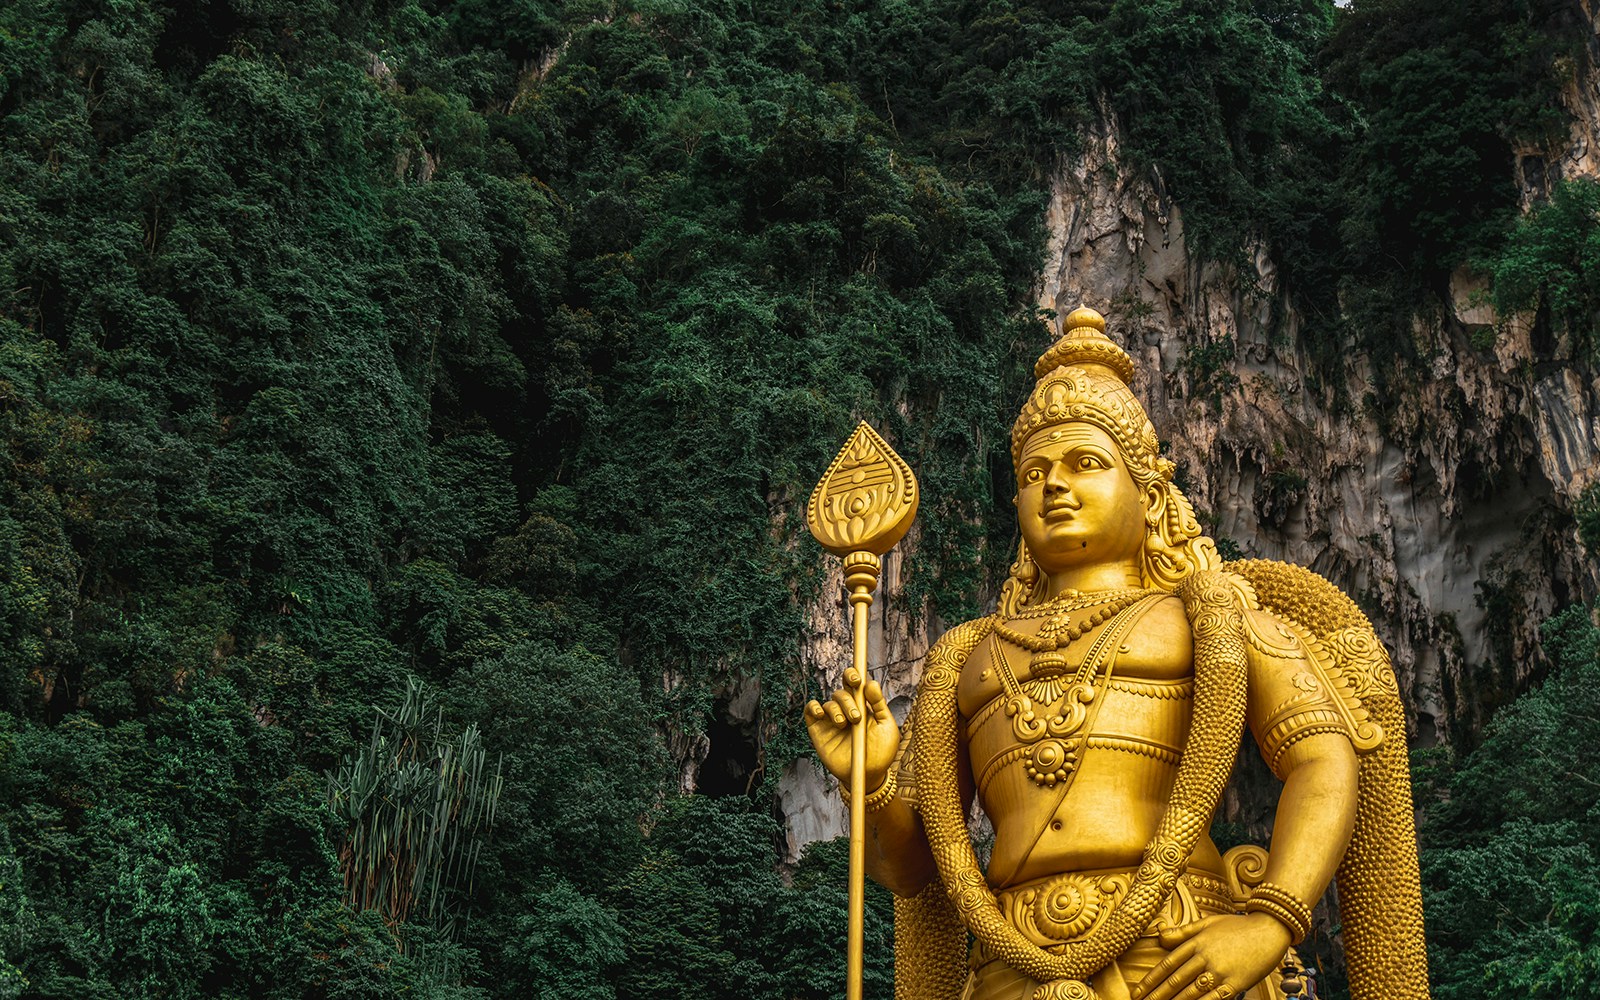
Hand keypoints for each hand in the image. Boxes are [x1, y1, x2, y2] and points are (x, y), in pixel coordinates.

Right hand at [804, 668, 899, 787]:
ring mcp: (831, 720)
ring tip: (844, 724)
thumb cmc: (881, 751)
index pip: (854, 683)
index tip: (857, 680)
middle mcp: (846, 710)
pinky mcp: (818, 731)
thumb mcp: (887, 726)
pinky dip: (814, 707)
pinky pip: (810, 711)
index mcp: (862, 705)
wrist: (869, 776)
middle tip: (856, 718)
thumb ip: (879, 704)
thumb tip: (870, 683)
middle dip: (848, 701)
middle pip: (841, 692)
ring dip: (836, 710)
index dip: (852, 676)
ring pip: (828, 703)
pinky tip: (821, 714)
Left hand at [1131, 913, 1291, 999]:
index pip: (1168, 964)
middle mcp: (1205, 957)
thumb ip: (1183, 931)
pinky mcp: (1236, 983)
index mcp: (1196, 942)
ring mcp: (1220, 971)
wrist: (1269, 929)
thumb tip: (1160, 935)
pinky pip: (1215, 999)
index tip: (1138, 991)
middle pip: (1176, 981)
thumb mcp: (1207, 923)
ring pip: (1191, 992)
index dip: (1151, 979)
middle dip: (1157, 996)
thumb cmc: (1238, 926)